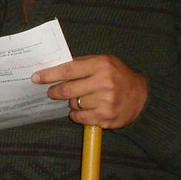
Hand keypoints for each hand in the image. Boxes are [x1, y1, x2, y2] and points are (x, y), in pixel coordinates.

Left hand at [32, 54, 147, 128]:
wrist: (145, 96)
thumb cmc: (119, 76)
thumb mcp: (104, 62)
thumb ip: (82, 64)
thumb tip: (54, 69)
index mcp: (101, 65)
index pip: (68, 70)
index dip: (49, 75)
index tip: (36, 78)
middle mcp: (104, 83)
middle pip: (67, 90)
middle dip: (55, 92)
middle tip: (51, 92)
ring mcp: (105, 101)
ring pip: (73, 104)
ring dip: (72, 103)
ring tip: (81, 99)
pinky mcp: (106, 117)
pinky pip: (80, 118)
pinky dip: (78, 114)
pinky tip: (85, 109)